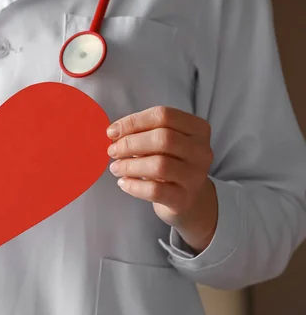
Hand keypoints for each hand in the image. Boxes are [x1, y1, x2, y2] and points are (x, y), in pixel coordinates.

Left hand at [107, 106, 217, 252]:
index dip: (133, 121)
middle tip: (112, 150)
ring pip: (159, 165)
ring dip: (130, 165)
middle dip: (130, 143)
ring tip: (115, 167)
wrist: (188, 199)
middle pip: (163, 138)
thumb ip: (142, 133)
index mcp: (197, 129)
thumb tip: (114, 132)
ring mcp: (195, 176)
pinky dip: (134, 186)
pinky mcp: (184, 199)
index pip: (163, 115)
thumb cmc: (170, 162)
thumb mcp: (162, 143)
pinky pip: (155, 190)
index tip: (112, 131)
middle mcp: (201, 151)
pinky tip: (123, 183)